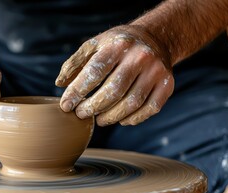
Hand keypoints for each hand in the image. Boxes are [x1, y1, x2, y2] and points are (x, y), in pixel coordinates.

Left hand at [56, 25, 173, 125]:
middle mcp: (139, 57)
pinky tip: (120, 119)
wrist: (156, 37)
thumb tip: (59, 84)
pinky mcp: (167, 84)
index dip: (77, 92)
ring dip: (111, 117)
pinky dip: (133, 119)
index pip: (94, 72)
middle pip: (113, 91)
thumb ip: (75, 63)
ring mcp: (156, 71)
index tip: (66, 105)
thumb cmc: (117, 45)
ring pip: (131, 104)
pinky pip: (149, 109)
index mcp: (118, 45)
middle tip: (81, 115)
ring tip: (99, 120)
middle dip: (93, 108)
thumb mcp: (95, 44)